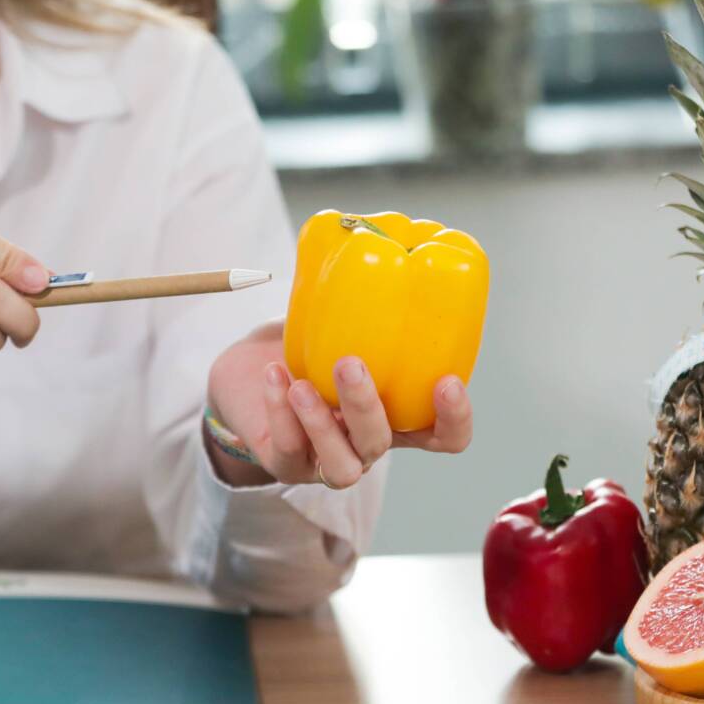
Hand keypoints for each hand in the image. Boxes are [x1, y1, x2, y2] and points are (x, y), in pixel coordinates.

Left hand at [206, 319, 472, 488]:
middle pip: (384, 444)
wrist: (248, 375)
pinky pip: (289, 449)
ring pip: (343, 466)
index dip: (454, 418)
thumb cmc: (305, 347)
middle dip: (367, 407)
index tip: (447, 382)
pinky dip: (281, 412)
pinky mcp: (287, 463)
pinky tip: (274, 376)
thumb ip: (362, 300)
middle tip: (349, 363)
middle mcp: (366, 442)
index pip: (444, 435)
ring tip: (303, 384)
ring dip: (323, 425)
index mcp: (395, 415)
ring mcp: (327, 459)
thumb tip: (380, 236)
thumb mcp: (336, 322)